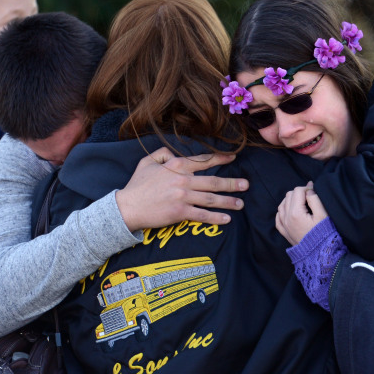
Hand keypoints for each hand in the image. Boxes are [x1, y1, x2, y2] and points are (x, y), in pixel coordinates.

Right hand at [115, 148, 247, 230]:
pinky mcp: (180, 213)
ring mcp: (183, 197)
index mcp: (177, 165)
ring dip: (229, 201)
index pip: (203, 160)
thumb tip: (175, 153)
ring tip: (240, 203)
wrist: (128, 207)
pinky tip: (227, 219)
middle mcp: (183, 180)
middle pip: (214, 181)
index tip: (233, 157)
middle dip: (232, 183)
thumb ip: (163, 153)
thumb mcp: (147, 161)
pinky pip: (203, 215)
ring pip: (212, 198)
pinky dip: (216, 218)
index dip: (221, 158)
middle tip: (246, 185)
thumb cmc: (137, 185)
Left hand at [275, 183, 327, 244]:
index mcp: (296, 213)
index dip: (307, 188)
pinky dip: (283, 210)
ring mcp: (283, 225)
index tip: (314, 193)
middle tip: (309, 198)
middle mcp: (286, 218)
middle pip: (289, 195)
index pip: (298, 191)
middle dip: (299, 193)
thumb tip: (308, 190)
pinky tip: (291, 211)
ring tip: (302, 204)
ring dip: (291, 200)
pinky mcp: (283, 231)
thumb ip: (315, 200)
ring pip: (282, 204)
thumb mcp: (323, 215)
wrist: (318, 254)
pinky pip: (278, 216)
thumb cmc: (323, 235)